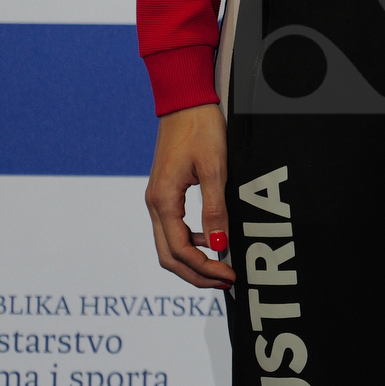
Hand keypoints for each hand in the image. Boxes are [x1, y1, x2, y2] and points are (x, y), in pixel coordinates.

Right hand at [146, 104, 233, 288]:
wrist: (185, 103)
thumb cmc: (201, 129)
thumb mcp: (215, 169)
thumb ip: (215, 209)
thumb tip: (219, 246)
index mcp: (163, 202)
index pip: (180, 252)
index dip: (204, 269)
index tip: (230, 276)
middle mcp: (154, 205)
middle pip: (168, 256)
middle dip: (196, 274)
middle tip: (225, 282)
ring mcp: (157, 200)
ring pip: (169, 245)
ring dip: (193, 261)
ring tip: (222, 267)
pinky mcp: (165, 193)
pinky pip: (173, 228)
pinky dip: (192, 242)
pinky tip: (214, 239)